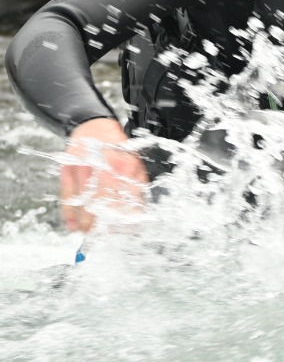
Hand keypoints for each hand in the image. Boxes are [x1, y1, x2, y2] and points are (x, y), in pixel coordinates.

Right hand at [61, 118, 148, 233]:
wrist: (94, 127)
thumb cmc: (117, 148)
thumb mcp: (134, 161)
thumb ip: (137, 184)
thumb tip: (139, 211)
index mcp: (125, 164)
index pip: (126, 197)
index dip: (125, 216)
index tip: (125, 230)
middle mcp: (103, 165)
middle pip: (102, 201)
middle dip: (101, 221)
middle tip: (101, 234)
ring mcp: (83, 167)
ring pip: (83, 201)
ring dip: (84, 221)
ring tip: (87, 233)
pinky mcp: (67, 168)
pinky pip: (66, 195)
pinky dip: (68, 213)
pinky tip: (72, 225)